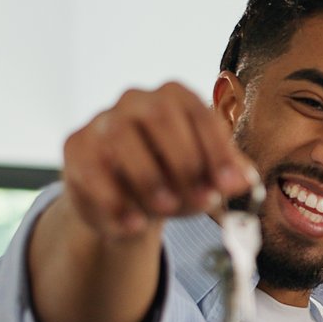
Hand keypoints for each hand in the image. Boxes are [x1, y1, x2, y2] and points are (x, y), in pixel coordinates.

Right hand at [60, 82, 256, 241]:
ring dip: (148, 177)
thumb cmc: (172, 182)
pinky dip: (114, 200)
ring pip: (120, 137)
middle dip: (184, 160)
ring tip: (167, 209)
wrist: (126, 204)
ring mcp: (102, 121)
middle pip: (158, 115)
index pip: (197, 111)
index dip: (216, 148)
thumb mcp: (204, 180)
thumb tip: (245, 180)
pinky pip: (91, 168)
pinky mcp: (76, 148)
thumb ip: (226, 176)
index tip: (230, 184)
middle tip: (202, 199)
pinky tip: (134, 223)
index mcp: (173, 98)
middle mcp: (136, 101)